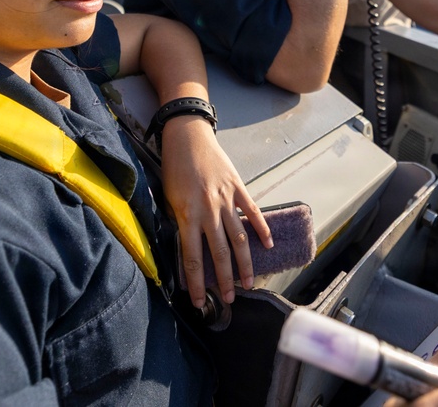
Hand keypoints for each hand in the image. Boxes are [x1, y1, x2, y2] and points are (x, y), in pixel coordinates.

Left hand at [160, 117, 271, 308]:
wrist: (188, 136)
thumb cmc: (174, 167)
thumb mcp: (168, 198)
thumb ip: (180, 222)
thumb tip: (189, 246)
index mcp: (187, 215)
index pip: (193, 258)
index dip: (196, 283)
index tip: (199, 301)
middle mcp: (209, 211)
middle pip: (220, 253)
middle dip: (225, 280)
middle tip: (228, 299)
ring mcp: (226, 199)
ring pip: (239, 238)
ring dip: (245, 263)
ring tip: (249, 283)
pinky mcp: (238, 188)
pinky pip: (252, 212)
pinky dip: (261, 229)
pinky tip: (268, 245)